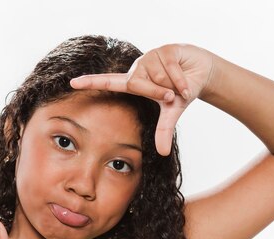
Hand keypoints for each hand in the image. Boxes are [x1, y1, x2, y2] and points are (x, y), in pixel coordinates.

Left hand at [70, 43, 214, 155]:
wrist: (201, 72)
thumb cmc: (180, 90)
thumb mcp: (171, 112)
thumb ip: (163, 130)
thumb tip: (163, 153)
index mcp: (134, 83)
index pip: (108, 83)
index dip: (91, 83)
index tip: (72, 83)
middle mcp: (138, 69)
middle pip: (139, 85)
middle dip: (159, 93)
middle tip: (171, 96)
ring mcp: (149, 57)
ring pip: (158, 77)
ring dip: (174, 85)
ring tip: (179, 82)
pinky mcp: (163, 49)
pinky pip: (170, 69)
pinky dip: (181, 80)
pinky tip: (186, 79)